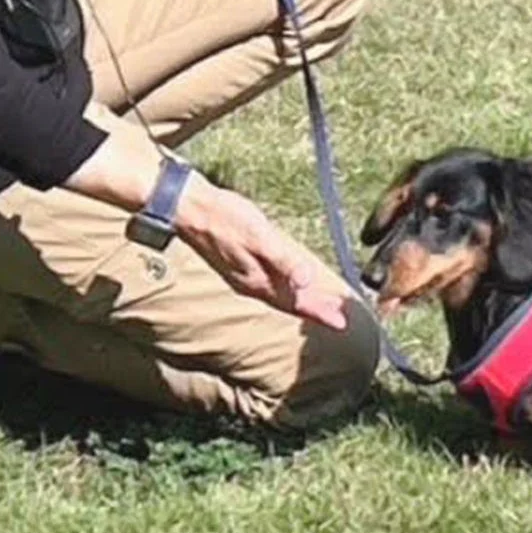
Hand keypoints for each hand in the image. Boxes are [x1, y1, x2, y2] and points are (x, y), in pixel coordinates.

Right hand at [174, 175, 348, 330]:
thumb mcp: (259, 235)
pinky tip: (287, 281)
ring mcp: (243, 275)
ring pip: (279, 295)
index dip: (320, 313)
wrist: (190, 208)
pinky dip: (285, 287)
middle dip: (314, 309)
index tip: (341, 324)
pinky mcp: (238, 264)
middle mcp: (251, 284)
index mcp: (258, 280)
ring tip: (319, 303)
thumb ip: (283, 260)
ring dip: (300, 300)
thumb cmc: (225, 218)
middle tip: (337, 317)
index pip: (296, 303)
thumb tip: (307, 283)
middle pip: (289, 302)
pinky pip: (269, 285)